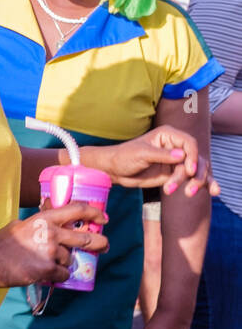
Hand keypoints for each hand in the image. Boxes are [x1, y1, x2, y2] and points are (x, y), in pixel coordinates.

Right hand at [0, 202, 109, 288]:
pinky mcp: (47, 269)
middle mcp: (51, 232)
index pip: (77, 210)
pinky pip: (63, 274)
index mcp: (44, 218)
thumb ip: (40, 223)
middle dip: (100, 243)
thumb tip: (54, 222)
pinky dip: (58, 275)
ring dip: (64, 263)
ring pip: (70, 259)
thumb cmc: (2, 243)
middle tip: (103, 246)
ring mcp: (50, 251)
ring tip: (46, 263)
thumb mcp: (22, 225)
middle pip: (86, 237)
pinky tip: (44, 273)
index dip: (94, 214)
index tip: (103, 219)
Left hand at [92, 126, 217, 197]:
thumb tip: (182, 155)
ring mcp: (177, 160)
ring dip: (198, 182)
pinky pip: (193, 178)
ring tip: (188, 193)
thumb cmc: (124, 157)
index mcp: (168, 135)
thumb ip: (161, 155)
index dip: (192, 156)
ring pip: (197, 170)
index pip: (189, 143)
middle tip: (190, 188)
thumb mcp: (141, 154)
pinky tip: (215, 191)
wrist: (114, 171)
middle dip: (197, 173)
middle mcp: (176, 146)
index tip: (189, 170)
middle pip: (196, 158)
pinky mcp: (176, 173)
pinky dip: (205, 184)